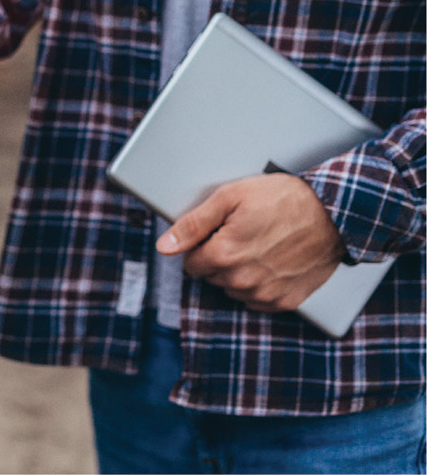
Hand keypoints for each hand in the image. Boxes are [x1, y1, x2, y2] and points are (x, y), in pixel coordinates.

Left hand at [156, 173, 346, 311]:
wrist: (334, 214)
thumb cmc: (283, 199)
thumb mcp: (230, 198)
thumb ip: (192, 224)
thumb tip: (164, 245)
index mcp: (224, 255)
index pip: (190, 262)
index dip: (202, 244)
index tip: (220, 231)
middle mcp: (242, 280)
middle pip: (211, 276)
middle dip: (220, 257)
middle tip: (243, 234)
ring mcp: (265, 293)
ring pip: (232, 289)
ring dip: (239, 272)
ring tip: (261, 245)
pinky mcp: (285, 301)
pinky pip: (257, 300)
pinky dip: (260, 284)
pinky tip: (272, 262)